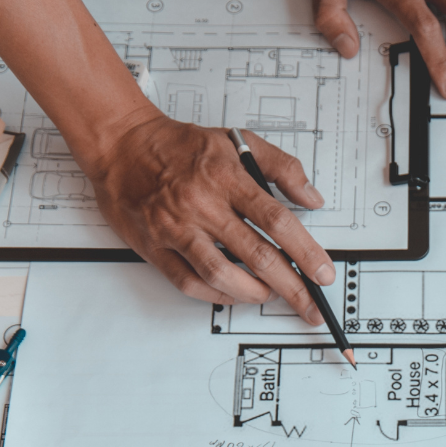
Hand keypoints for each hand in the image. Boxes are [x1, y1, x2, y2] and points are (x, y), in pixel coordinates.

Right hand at [83, 113, 334, 324]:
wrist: (122, 144)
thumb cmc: (180, 145)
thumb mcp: (238, 141)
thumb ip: (281, 166)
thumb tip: (312, 198)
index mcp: (226, 177)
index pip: (276, 220)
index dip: (304, 251)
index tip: (323, 272)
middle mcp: (202, 204)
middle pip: (256, 254)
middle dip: (291, 286)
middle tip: (310, 305)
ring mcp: (176, 228)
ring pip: (221, 274)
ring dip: (253, 293)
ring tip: (272, 296)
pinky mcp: (154, 247)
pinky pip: (189, 282)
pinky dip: (217, 294)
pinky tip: (235, 294)